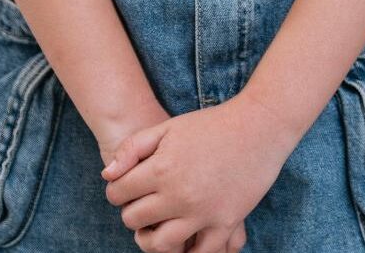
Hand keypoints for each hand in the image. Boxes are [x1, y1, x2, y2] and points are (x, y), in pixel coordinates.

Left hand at [96, 100, 225, 252]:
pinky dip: (187, 252)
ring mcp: (202, 213)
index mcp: (162, 168)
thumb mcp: (167, 127)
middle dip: (130, 212)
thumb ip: (133, 148)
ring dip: (149, 239)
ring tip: (154, 226)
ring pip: (160, 244)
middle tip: (140, 203)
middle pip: (135, 220)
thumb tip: (107, 175)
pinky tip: (183, 240)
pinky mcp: (225, 224)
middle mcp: (178, 195)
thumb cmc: (210, 124)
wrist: (257, 127)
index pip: (119, 193)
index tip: (124, 188)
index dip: (116, 191)